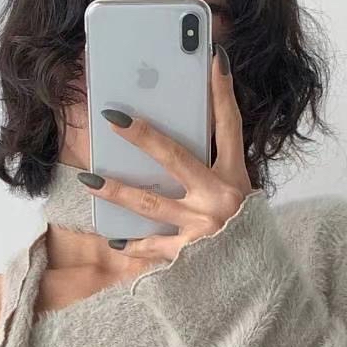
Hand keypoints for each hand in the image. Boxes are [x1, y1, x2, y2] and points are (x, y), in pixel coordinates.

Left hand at [79, 46, 254, 262]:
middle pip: (175, 157)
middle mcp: (219, 199)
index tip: (213, 58)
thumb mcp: (243, 201)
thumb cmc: (246, 240)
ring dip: (116, 189)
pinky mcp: (188, 258)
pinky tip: (114, 237)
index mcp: (236, 179)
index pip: (230, 126)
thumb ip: (217, 176)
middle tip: (114, 117)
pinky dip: (133, 243)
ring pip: (149, 202)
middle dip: (142, 135)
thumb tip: (184, 150)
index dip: (222, 91)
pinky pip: (152, 246)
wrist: (258, 288)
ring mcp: (201, 228)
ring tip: (88, 179)